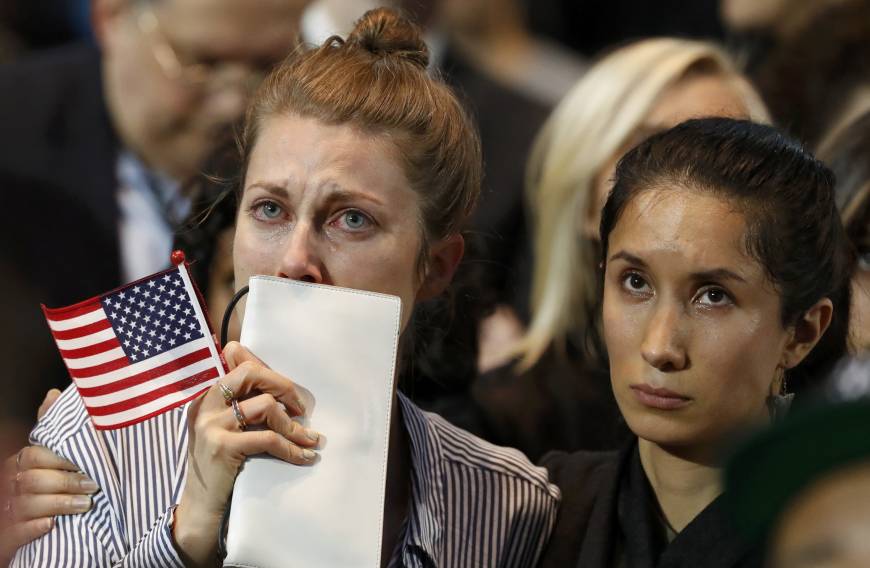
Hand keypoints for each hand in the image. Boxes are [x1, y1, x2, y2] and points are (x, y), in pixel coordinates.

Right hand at [0, 390, 99, 564]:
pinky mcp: (10, 535)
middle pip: (34, 480)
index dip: (61, 459)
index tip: (86, 461)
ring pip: (29, 505)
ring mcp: (9, 510)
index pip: (35, 455)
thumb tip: (53, 394)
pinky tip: (52, 525)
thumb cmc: (48, 483)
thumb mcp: (50, 456)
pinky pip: (18, 531)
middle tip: (94, 484)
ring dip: (59, 504)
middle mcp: (12, 485)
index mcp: (21, 464)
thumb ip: (52, 431)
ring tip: (86, 504)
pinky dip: (35, 527)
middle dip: (66, 481)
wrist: (34, 522)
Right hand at [173, 342, 320, 566]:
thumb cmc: (220, 468)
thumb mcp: (226, 430)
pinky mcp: (222, 446)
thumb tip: (277, 388)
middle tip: (302, 408)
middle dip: (284, 386)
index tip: (289, 393)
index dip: (270, 371)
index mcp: (207, 397)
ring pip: (266, 406)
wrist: (199, 509)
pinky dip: (292, 448)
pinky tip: (304, 457)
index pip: (239, 365)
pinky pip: (268, 438)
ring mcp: (211, 425)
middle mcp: (205, 405)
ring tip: (309, 439)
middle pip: (251, 374)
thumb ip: (242, 406)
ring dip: (294, 425)